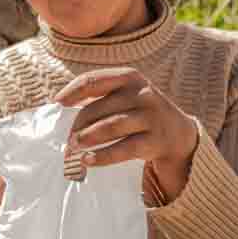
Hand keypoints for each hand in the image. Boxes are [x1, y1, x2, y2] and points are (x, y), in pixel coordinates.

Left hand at [54, 67, 198, 202]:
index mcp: (129, 78)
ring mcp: (151, 117)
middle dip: (77, 124)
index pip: (94, 80)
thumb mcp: (126, 97)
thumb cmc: (141, 114)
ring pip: (111, 126)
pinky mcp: (155, 141)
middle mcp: (142, 94)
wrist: (180, 135)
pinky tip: (88, 160)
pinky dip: (103, 156)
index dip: (72, 92)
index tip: (57, 104)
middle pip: (99, 108)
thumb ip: (99, 99)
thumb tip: (60, 110)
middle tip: (65, 138)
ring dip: (87, 138)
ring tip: (72, 148)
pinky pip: (124, 148)